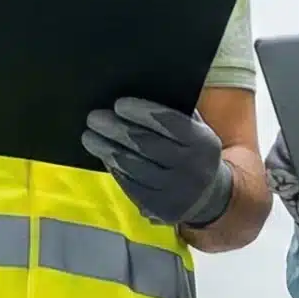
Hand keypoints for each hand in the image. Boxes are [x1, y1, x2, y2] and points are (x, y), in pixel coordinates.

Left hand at [83, 97, 233, 226]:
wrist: (209, 196)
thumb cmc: (193, 151)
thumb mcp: (196, 131)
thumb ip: (177, 113)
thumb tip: (138, 88)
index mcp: (204, 143)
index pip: (171, 123)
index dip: (143, 112)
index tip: (119, 103)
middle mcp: (194, 169)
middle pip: (147, 145)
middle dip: (117, 130)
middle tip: (94, 117)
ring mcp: (177, 192)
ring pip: (135, 168)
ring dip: (107, 150)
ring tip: (89, 136)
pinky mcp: (161, 209)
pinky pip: (131, 186)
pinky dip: (114, 169)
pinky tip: (104, 156)